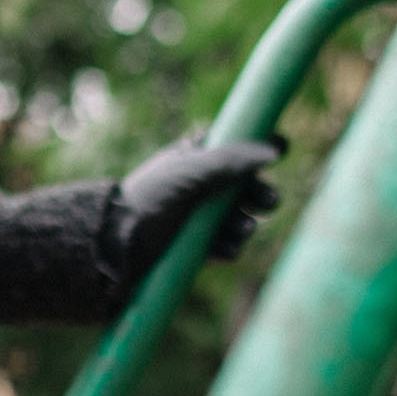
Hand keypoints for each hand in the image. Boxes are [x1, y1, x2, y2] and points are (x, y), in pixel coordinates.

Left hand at [101, 135, 282, 291]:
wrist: (115, 247)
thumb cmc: (149, 200)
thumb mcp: (191, 173)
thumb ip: (232, 159)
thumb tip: (275, 150)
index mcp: (196, 157)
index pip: (237, 144)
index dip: (259, 146)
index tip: (281, 148)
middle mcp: (201, 184)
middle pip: (247, 185)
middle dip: (260, 193)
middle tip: (266, 202)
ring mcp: (200, 216)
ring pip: (241, 218)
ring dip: (245, 224)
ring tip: (239, 230)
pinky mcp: (198, 246)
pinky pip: (228, 245)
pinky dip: (230, 247)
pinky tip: (222, 251)